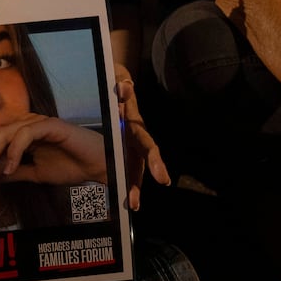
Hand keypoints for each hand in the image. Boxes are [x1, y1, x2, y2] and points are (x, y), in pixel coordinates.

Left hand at [0, 114, 108, 196]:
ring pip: (5, 134)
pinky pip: (24, 134)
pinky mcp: (49, 124)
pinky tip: (10, 167)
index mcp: (22, 134)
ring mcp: (38, 122)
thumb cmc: (70, 166)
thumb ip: (12, 174)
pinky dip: (14, 151)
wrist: (96, 166)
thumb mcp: (34, 174)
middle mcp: (27, 125)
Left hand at [117, 72, 169, 209]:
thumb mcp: (119, 76)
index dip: (155, 162)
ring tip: (133, 204)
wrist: (117, 80)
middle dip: (145, 180)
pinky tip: (127, 199)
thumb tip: (124, 89)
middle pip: (145, 160)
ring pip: (135, 166)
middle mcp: (137, 136)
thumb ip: (122, 82)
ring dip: (134, 185)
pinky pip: (124, 165)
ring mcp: (130, 141)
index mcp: (135, 124)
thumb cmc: (118, 79)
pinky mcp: (121, 144)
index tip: (163, 180)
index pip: (147, 145)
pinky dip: (126, 181)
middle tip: (143, 200)